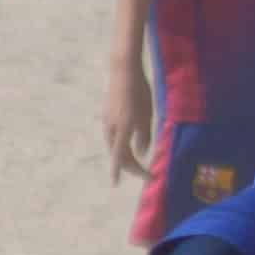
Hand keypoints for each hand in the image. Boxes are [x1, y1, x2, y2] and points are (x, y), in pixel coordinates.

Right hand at [101, 53, 154, 183]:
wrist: (123, 71)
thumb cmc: (140, 92)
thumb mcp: (147, 114)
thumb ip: (144, 135)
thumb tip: (141, 153)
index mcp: (123, 129)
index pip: (120, 156)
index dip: (119, 171)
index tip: (116, 184)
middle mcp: (112, 127)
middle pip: (118, 153)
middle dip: (130, 166)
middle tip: (144, 173)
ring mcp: (107, 121)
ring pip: (114, 145)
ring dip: (125, 156)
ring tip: (137, 163)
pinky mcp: (107, 115)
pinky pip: (113, 135)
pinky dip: (121, 145)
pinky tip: (128, 145)